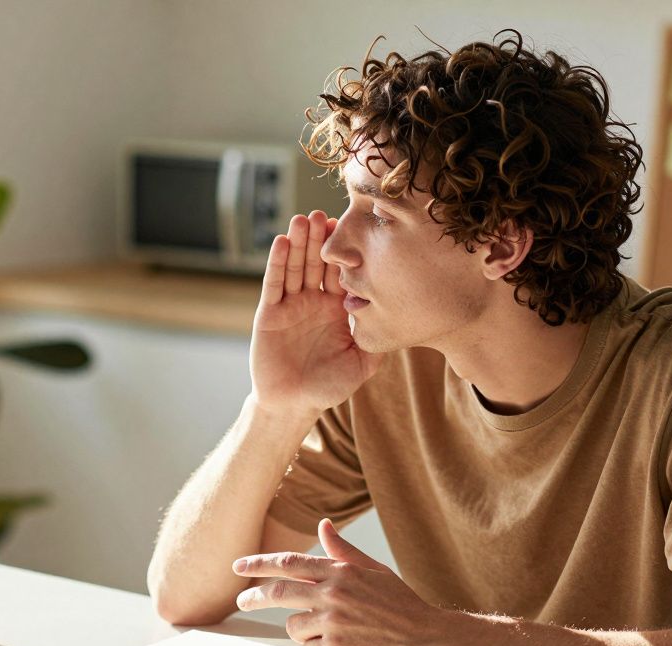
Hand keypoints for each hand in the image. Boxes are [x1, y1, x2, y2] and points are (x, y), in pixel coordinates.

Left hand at [233, 518, 446, 645]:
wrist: (428, 638)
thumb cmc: (402, 605)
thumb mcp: (374, 571)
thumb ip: (344, 551)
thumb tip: (323, 526)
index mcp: (341, 571)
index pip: (289, 563)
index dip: (259, 564)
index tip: (239, 566)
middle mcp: (333, 592)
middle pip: (278, 591)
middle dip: (254, 596)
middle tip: (242, 600)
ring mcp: (334, 621)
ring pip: (294, 626)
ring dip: (304, 632)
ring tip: (331, 634)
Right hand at [249, 211, 382, 419]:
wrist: (294, 404)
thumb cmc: (329, 387)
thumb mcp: (362, 363)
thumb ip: (377, 340)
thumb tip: (401, 317)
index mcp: (337, 308)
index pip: (343, 273)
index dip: (347, 252)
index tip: (354, 229)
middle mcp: (314, 301)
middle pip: (318, 262)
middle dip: (321, 239)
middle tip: (326, 214)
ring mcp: (291, 304)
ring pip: (296, 266)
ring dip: (299, 242)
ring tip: (304, 219)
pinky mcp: (269, 312)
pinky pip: (274, 284)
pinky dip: (278, 262)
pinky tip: (282, 242)